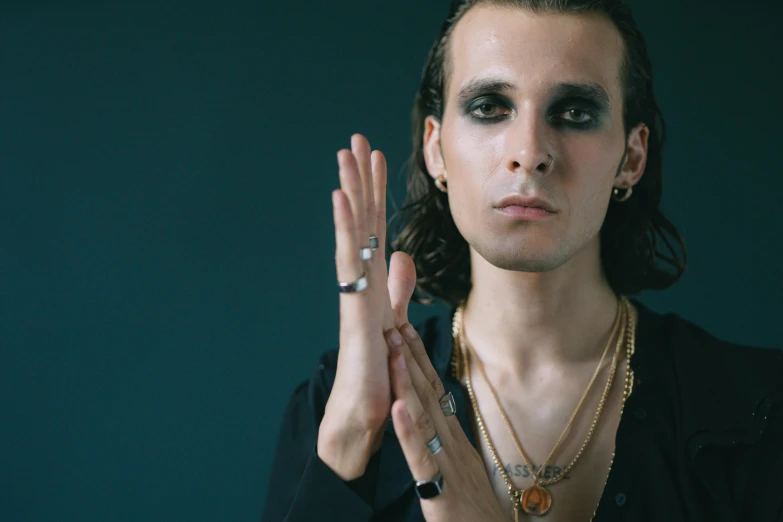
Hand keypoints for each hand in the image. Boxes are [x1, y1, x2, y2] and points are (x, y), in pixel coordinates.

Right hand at [317, 134, 417, 479]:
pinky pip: (348, 259)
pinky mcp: (354, 305)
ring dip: (349, 191)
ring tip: (345, 153)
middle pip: (361, 220)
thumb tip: (403, 256)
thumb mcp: (395, 320)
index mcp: (374, 281)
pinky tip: (341, 196)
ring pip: (351, 231)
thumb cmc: (377, 371)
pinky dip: (343, 226)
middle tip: (355, 138)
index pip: (375, 227)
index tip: (375, 157)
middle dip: (360, 179)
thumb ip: (399, 288)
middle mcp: (361, 280)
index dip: (376, 192)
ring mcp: (355, 290)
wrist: (364, 412)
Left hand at [383, 317, 508, 521]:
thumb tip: (440, 418)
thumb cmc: (477, 516)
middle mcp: (453, 446)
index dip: (419, 360)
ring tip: (393, 350)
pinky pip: (422, 459)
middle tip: (394, 321)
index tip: (405, 329)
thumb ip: (450, 446)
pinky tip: (397, 408)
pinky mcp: (441, 493)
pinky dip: (409, 432)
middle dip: (409, 357)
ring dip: (407, 381)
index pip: (435, 392)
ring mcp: (448, 467)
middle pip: (428, 394)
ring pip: (424, 417)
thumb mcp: (464, 473)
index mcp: (455, 441)